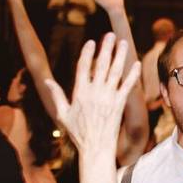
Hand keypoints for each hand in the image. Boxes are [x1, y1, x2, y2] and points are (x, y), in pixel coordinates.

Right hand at [42, 33, 140, 156]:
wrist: (96, 148)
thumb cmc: (78, 133)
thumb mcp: (62, 114)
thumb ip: (56, 95)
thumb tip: (46, 81)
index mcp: (80, 93)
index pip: (83, 67)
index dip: (87, 53)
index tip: (91, 42)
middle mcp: (94, 92)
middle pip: (101, 65)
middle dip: (106, 48)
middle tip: (110, 34)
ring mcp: (108, 98)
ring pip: (115, 72)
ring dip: (120, 56)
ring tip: (123, 42)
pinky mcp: (119, 104)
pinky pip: (127, 86)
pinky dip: (132, 74)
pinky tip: (137, 63)